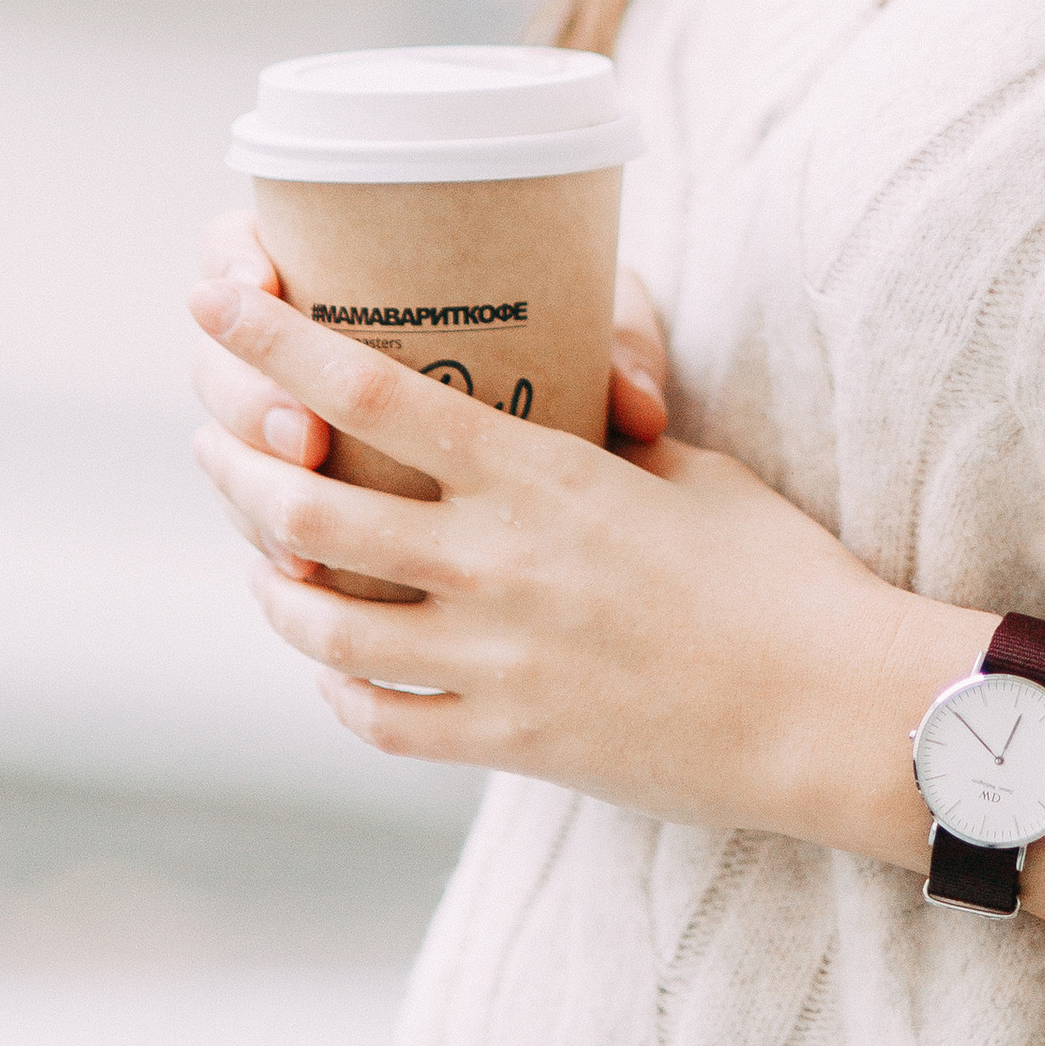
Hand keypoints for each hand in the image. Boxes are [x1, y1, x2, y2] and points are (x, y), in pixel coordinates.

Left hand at [185, 267, 948, 833]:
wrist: (829, 707)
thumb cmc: (777, 572)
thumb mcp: (687, 474)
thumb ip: (602, 448)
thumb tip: (575, 412)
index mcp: (538, 475)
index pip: (374, 392)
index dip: (278, 341)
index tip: (215, 300)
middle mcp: (494, 562)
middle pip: (313, 508)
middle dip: (241, 469)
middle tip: (215, 439)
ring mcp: (491, 662)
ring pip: (322, 620)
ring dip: (273, 581)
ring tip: (263, 558)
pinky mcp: (505, 744)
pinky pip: (376, 717)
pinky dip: (337, 685)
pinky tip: (332, 662)